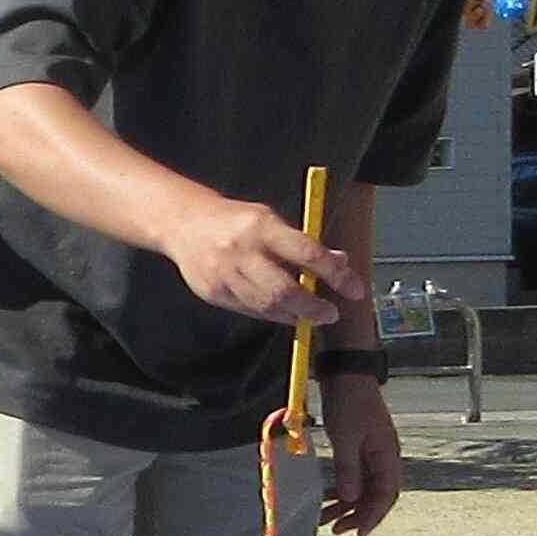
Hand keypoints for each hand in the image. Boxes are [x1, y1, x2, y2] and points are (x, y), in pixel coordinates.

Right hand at [163, 195, 354, 325]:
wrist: (182, 223)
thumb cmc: (233, 220)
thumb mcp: (269, 219)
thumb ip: (302, 242)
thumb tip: (339, 263)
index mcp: (261, 227)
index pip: (308, 255)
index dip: (337, 275)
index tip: (354, 289)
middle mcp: (241, 252)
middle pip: (285, 290)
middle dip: (314, 307)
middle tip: (330, 313)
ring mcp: (224, 275)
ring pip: (267, 306)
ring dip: (295, 315)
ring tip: (310, 315)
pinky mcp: (213, 292)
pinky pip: (250, 311)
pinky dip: (272, 315)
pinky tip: (284, 313)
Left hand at [320, 372, 403, 535]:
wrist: (346, 374)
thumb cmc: (349, 402)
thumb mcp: (346, 437)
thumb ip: (349, 468)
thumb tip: (351, 498)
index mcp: (387, 456)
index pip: (386, 495)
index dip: (373, 516)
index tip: (358, 532)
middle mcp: (383, 458)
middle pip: (375, 495)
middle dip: (357, 514)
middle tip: (336, 529)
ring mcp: (371, 453)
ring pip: (362, 488)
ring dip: (345, 504)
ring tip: (325, 518)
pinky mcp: (358, 448)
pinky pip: (353, 475)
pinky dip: (341, 488)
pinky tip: (326, 497)